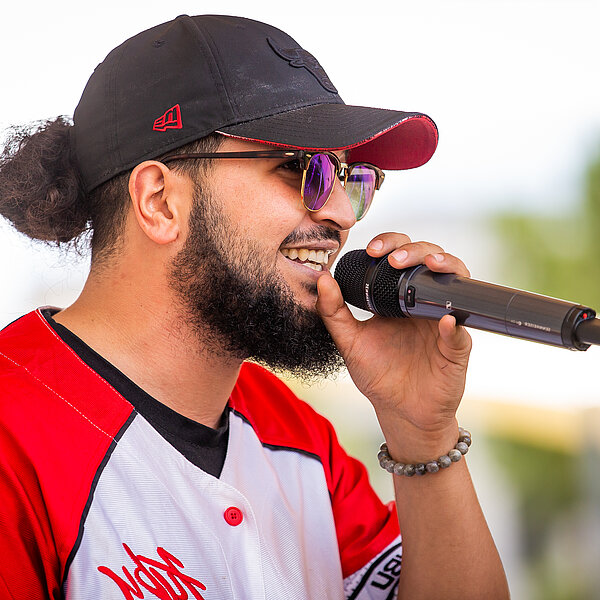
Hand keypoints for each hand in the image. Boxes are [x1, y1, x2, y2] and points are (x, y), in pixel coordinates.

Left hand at [316, 233, 471, 452]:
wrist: (401, 411)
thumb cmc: (378, 374)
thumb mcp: (349, 342)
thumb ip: (333, 312)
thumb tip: (323, 278)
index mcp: (399, 297)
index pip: (401, 256)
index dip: (391, 244)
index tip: (372, 249)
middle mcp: (424, 302)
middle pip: (430, 259)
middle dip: (415, 250)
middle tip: (394, 259)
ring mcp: (444, 321)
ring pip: (456, 282)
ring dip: (446, 268)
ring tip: (430, 265)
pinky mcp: (457, 347)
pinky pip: (462, 332)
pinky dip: (455, 324)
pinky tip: (444, 320)